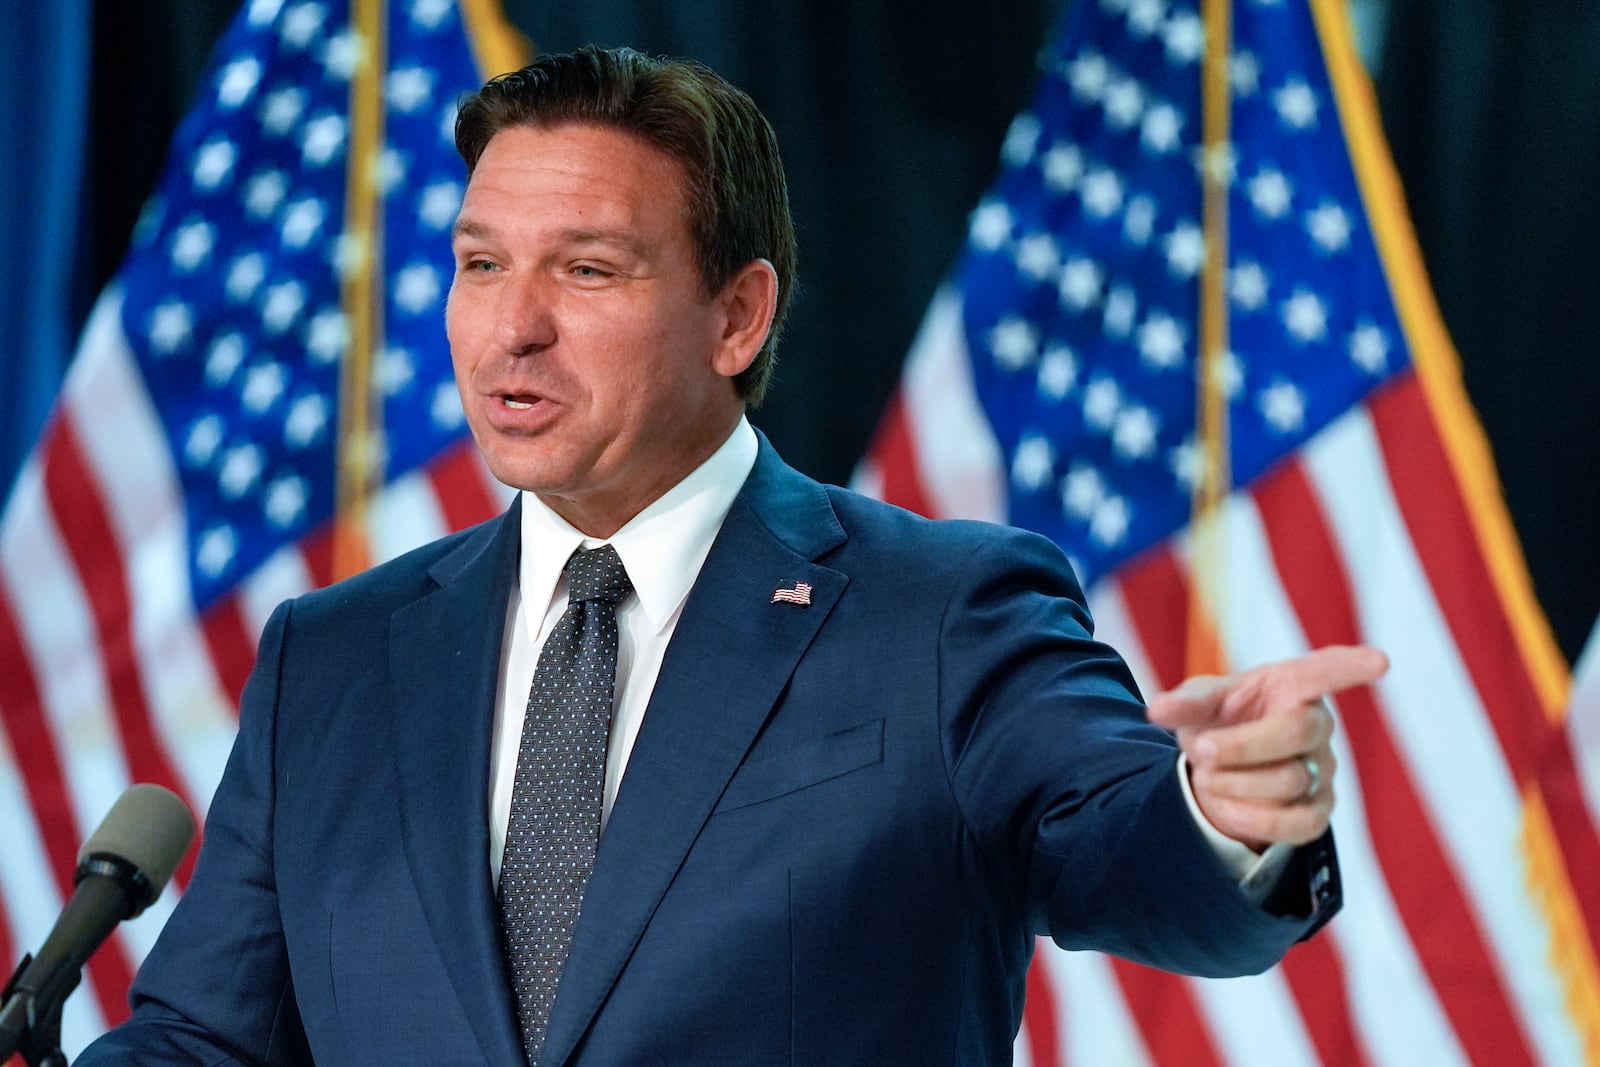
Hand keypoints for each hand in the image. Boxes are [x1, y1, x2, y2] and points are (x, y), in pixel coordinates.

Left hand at [1144, 645, 1387, 850]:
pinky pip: (1300, 824)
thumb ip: (1184, 704)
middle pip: (1299, 730)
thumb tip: (1158, 710)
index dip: (1350, 667)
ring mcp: (1324, 769)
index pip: (1324, 671)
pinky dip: (1256, 820)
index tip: (1380, 661)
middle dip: (1243, 745)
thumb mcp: (1197, 704)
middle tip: (1202, 751)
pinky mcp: (1320, 811)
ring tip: (1208, 775)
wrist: (1218, 768)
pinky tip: (1228, 808)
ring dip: (1235, 782)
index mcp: (1290, 685)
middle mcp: (1317, 724)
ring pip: (1290, 780)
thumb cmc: (1217, 721)